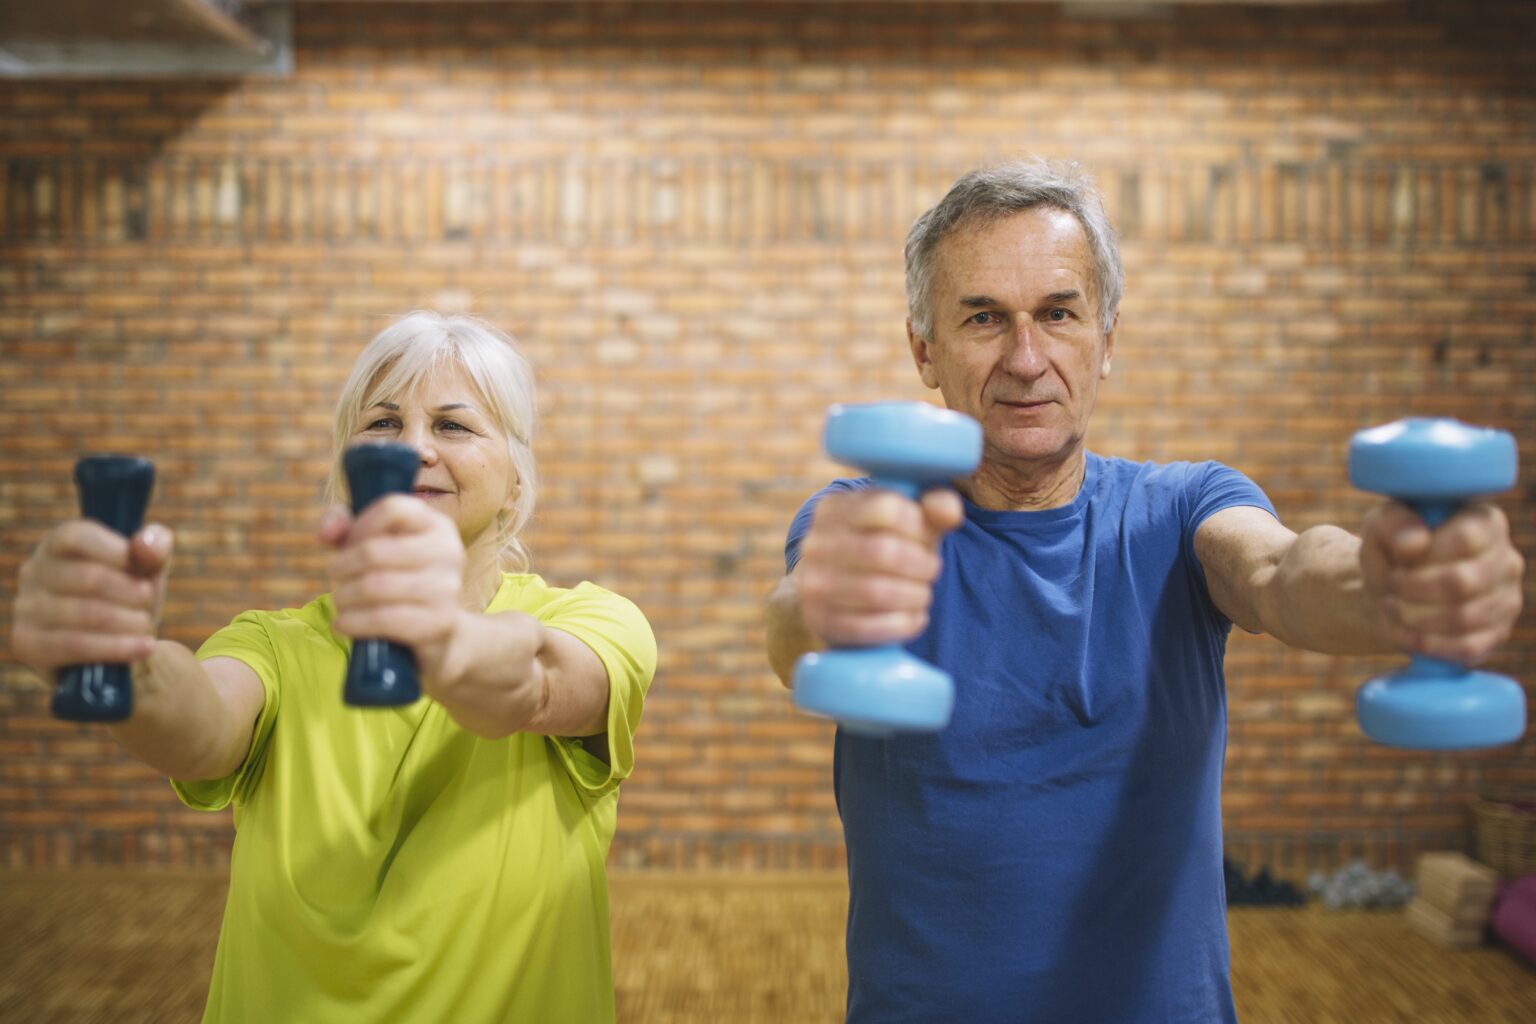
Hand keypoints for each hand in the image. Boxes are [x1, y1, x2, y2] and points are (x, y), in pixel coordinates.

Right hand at [11, 521, 171, 682]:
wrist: (117, 650)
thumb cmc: (129, 599)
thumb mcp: (147, 569)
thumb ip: (154, 548)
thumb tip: (147, 544)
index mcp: (58, 545)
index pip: (76, 536)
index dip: (116, 552)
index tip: (144, 569)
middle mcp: (34, 572)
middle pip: (89, 577)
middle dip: (132, 593)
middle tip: (148, 602)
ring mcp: (26, 609)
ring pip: (88, 613)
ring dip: (130, 621)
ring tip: (146, 625)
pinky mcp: (28, 644)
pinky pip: (77, 645)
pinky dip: (118, 647)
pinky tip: (144, 647)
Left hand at [324, 496, 466, 684]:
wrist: (442, 634)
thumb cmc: (403, 582)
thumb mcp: (380, 547)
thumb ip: (348, 529)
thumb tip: (327, 532)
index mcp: (438, 526)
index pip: (393, 509)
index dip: (360, 525)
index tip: (349, 544)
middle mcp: (449, 552)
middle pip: (374, 551)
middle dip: (342, 567)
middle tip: (337, 579)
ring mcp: (447, 589)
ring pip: (374, 587)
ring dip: (344, 597)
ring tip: (341, 602)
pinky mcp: (439, 623)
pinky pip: (382, 619)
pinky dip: (352, 622)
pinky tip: (344, 623)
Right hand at [796, 488, 963, 646]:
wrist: (832, 589)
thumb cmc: (880, 544)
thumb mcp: (905, 520)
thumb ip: (934, 506)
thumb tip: (950, 513)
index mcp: (833, 507)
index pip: (886, 509)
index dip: (919, 526)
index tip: (928, 538)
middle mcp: (815, 543)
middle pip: (885, 552)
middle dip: (922, 565)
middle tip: (933, 570)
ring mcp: (814, 584)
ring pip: (878, 592)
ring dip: (916, 595)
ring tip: (924, 593)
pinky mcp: (821, 620)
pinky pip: (869, 627)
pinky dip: (903, 624)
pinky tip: (916, 617)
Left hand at [1360, 500, 1524, 664]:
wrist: (1391, 593)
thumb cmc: (1391, 552)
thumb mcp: (1380, 527)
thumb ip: (1394, 524)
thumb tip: (1416, 544)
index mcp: (1485, 523)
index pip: (1466, 538)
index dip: (1425, 555)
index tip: (1400, 561)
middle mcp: (1506, 560)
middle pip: (1462, 582)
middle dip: (1413, 589)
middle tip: (1391, 586)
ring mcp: (1506, 600)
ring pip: (1463, 618)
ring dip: (1414, 616)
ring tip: (1393, 606)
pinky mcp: (1496, 635)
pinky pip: (1467, 647)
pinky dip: (1427, 643)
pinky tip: (1406, 633)